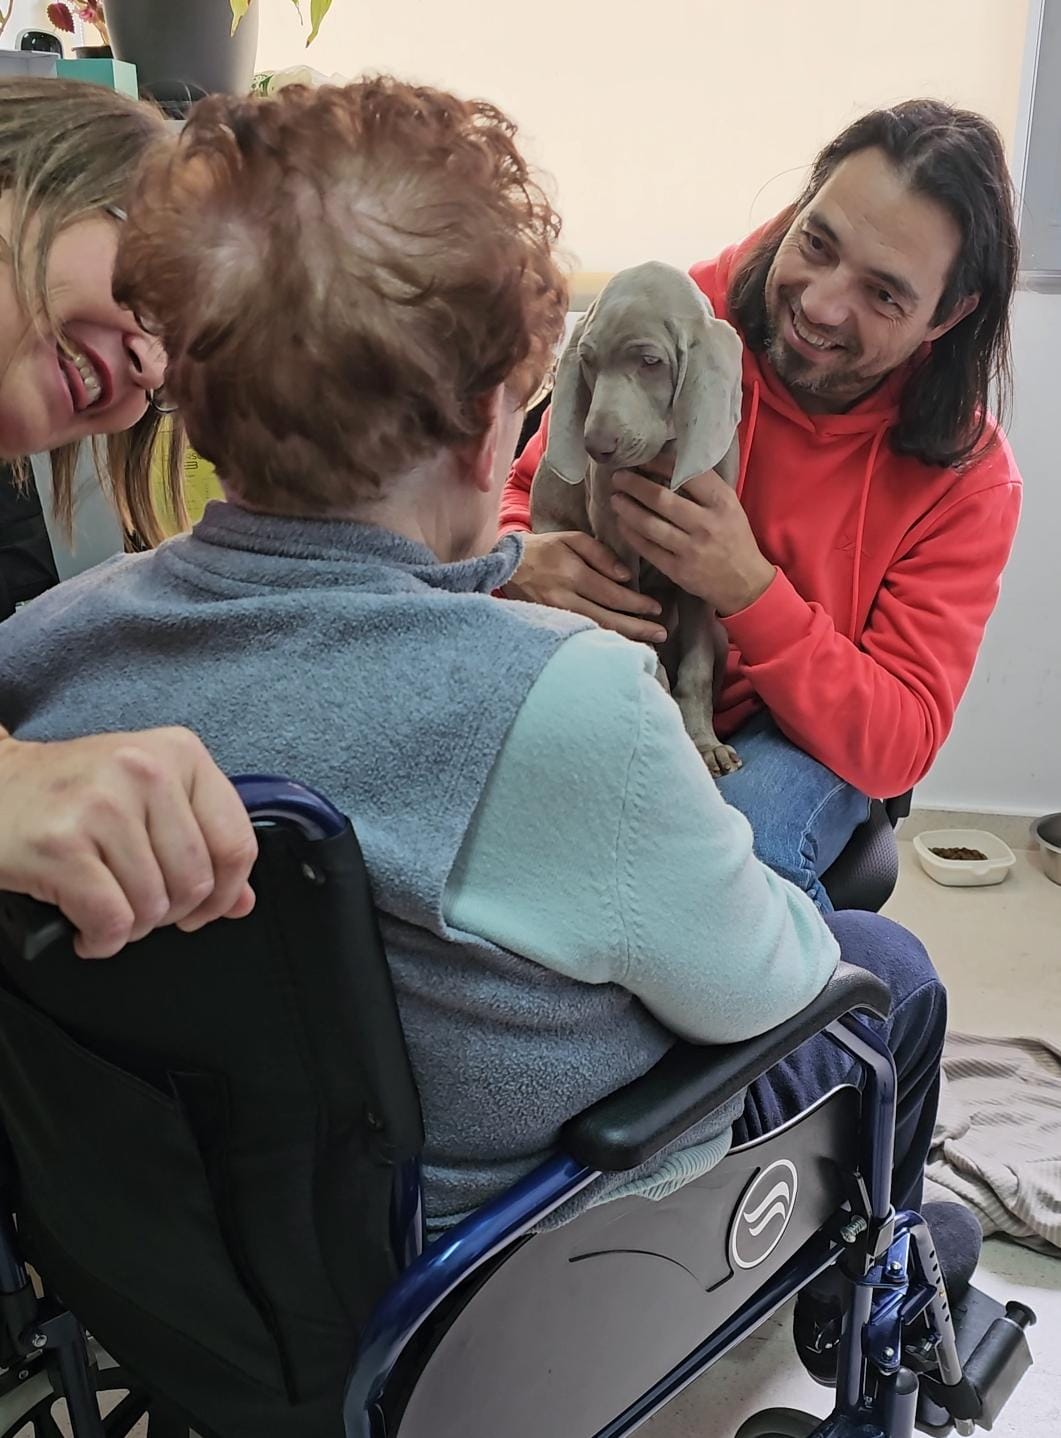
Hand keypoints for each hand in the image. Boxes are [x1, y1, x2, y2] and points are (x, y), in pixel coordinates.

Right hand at [0, 726, 257, 958]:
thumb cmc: (72, 796)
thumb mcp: (147, 800)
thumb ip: (203, 844)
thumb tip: (242, 903)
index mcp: (181, 753)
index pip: (236, 843)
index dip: (225, 893)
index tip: (202, 908)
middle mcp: (146, 770)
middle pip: (195, 882)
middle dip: (170, 914)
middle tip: (138, 907)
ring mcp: (103, 805)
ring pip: (153, 905)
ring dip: (131, 928)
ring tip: (106, 909)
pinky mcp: (62, 845)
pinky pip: (111, 921)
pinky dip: (101, 940)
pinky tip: (85, 928)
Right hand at [502, 531, 667, 643]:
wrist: (506, 566)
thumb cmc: (543, 549)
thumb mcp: (571, 539)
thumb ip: (600, 554)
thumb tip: (626, 577)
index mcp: (573, 575)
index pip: (613, 594)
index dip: (637, 604)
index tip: (657, 608)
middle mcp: (565, 599)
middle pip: (608, 618)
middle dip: (638, 627)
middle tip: (662, 633)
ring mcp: (556, 617)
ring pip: (596, 631)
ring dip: (624, 638)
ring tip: (649, 644)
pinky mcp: (550, 626)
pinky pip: (582, 637)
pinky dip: (603, 642)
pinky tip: (620, 646)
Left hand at [610, 469, 775, 615]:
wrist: (745, 582)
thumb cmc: (734, 538)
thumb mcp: (729, 507)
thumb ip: (704, 489)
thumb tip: (668, 465)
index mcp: (722, 503)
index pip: (686, 475)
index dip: (658, 464)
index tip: (641, 460)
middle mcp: (706, 524)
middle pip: (661, 499)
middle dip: (634, 485)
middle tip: (618, 477)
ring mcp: (691, 549)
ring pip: (649, 524)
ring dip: (627, 509)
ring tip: (615, 498)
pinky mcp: (678, 570)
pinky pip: (647, 548)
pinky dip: (631, 534)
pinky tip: (622, 523)